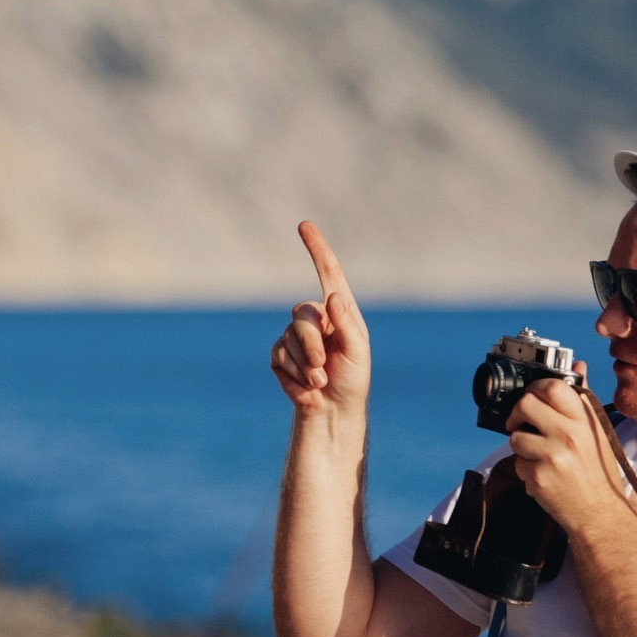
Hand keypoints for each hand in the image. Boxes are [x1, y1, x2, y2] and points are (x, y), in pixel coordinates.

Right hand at [269, 222, 370, 414]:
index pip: (328, 273)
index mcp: (339, 311)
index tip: (303, 225)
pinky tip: (306, 386)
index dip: (316, 248)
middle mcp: (316, 319)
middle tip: (324, 368)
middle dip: (311, 344)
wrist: (333, 411)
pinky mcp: (279, 355)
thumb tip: (333, 296)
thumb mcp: (358, 352)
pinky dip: (293, 374)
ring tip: (320, 380)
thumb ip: (348, 324)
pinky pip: (278, 356)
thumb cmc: (352, 379)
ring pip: (288, 338)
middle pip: (301, 314)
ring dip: (304, 364)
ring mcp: (295, 336)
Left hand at [505, 365, 631, 532]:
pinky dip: (525, 470)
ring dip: (521, 446)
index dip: (536, 388)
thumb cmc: (599, 473)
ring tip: (538, 456)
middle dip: (517, 414)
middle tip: (521, 423)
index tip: (532, 397)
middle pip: (525, 404)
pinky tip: (543, 475)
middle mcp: (570, 434)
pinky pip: (517, 463)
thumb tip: (577, 367)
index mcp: (585, 420)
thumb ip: (583, 400)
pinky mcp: (539, 476)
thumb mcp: (598, 432)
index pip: (553, 387)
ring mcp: (553, 455)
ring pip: (515, 436)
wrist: (601, 514)